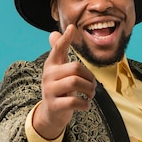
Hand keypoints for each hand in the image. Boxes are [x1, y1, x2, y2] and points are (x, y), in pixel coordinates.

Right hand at [32, 24, 96, 139]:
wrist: (50, 114)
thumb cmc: (59, 88)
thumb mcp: (58, 70)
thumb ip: (59, 53)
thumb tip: (54, 32)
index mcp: (51, 65)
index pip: (58, 49)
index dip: (65, 39)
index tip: (72, 27)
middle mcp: (48, 76)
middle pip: (75, 68)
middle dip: (89, 77)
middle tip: (93, 86)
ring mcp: (49, 91)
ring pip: (75, 83)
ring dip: (89, 90)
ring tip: (91, 95)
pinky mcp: (54, 105)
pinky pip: (74, 101)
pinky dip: (85, 104)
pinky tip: (86, 105)